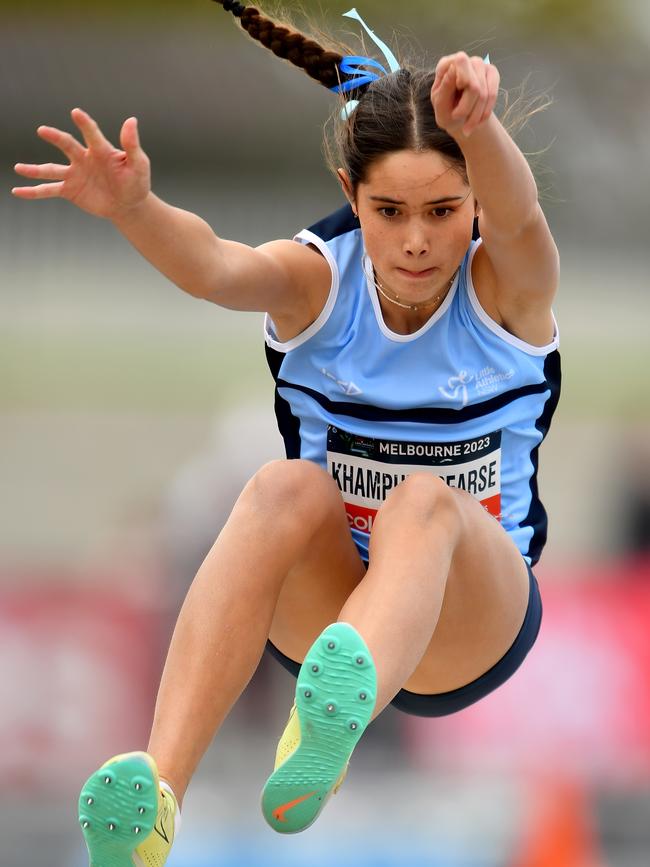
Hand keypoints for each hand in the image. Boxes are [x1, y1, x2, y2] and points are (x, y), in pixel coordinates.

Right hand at [12, 108, 150, 219]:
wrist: (129, 204)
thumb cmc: (136, 182)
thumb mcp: (139, 165)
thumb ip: (131, 145)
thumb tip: (131, 120)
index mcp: (101, 150)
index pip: (91, 134)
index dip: (85, 124)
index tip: (76, 113)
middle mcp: (84, 159)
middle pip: (67, 146)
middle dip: (56, 138)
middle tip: (43, 130)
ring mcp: (74, 174)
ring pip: (51, 170)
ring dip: (35, 170)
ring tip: (18, 168)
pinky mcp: (70, 190)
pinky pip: (48, 190)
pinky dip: (33, 191)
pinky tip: (18, 191)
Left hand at [431, 52, 499, 138]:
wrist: (460, 120)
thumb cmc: (446, 111)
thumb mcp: (440, 104)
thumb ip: (445, 87)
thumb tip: (454, 67)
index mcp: (446, 64)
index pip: (461, 62)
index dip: (462, 82)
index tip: (454, 96)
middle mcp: (465, 60)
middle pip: (474, 85)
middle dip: (466, 108)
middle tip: (457, 118)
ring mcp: (480, 65)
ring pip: (484, 93)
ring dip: (475, 115)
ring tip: (467, 127)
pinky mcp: (492, 74)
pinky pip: (493, 95)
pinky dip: (485, 112)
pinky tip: (477, 121)